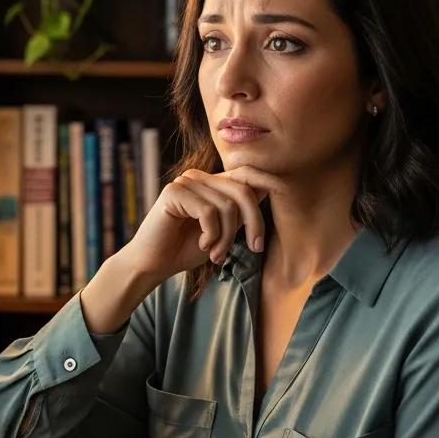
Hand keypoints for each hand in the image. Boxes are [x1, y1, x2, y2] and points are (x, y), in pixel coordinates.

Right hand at [121, 165, 278, 285]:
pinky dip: (212, 235)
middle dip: (253, 222)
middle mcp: (198, 177)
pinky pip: (208, 212)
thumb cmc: (186, 249)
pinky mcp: (174, 192)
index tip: (285, 191)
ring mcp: (185, 182)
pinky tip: (203, 246)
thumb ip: (239, 212)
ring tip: (217, 254)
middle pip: (242, 190)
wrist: (153, 264)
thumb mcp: (222, 230)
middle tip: (253, 248)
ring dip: (227, 237)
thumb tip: (269, 190)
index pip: (245, 173)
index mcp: (210, 182)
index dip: (267, 179)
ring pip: (227, 205)